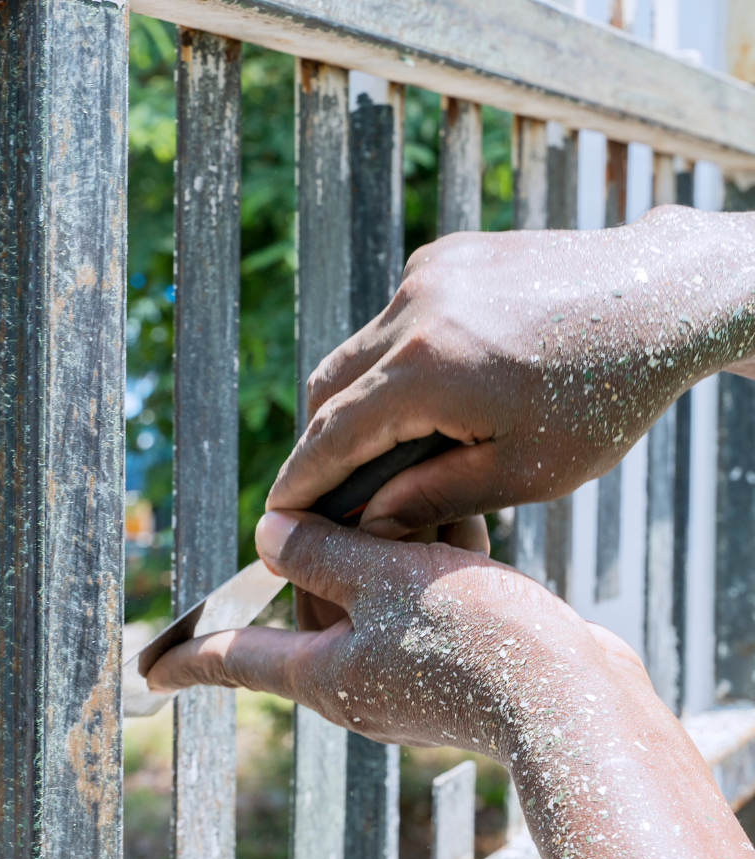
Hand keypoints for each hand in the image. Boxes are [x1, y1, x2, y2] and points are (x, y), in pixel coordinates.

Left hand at [149, 512, 754, 858]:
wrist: (573, 698)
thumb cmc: (473, 638)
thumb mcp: (383, 576)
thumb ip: (320, 552)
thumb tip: (268, 535)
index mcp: (320, 674)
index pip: (232, 659)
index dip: (183, 658)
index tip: (142, 670)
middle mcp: (350, 690)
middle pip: (310, 613)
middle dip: (332, 560)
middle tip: (367, 520)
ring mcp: (398, 689)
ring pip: (369, 606)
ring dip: (390, 560)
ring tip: (434, 532)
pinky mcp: (443, 681)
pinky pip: (412, 617)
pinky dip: (426, 578)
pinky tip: (462, 547)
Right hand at [267, 206, 754, 537]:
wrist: (664, 294)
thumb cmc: (606, 396)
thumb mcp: (528, 472)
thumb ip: (436, 496)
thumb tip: (371, 520)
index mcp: (428, 369)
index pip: (333, 435)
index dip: (300, 479)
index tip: (276, 511)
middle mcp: (413, 310)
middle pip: (327, 388)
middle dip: (318, 442)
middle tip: (326, 487)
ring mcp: (426, 275)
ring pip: (356, 350)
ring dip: (354, 399)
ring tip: (381, 443)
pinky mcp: (444, 257)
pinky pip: (392, 319)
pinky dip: (390, 360)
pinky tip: (425, 390)